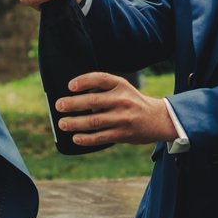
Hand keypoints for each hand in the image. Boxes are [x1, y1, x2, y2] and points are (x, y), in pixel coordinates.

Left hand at [53, 72, 176, 148]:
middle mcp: (122, 100)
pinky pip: (100, 137)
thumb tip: (74, 93)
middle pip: (93, 101)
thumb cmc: (134, 102)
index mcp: (121, 86)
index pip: (100, 79)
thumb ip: (104, 88)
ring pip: (94, 121)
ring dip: (75, 123)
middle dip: (73, 104)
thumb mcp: (123, 88)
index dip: (84, 81)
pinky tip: (76, 138)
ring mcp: (122, 118)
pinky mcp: (123, 134)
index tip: (70, 86)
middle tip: (59, 105)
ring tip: (62, 123)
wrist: (158, 120)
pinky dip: (86, 138)